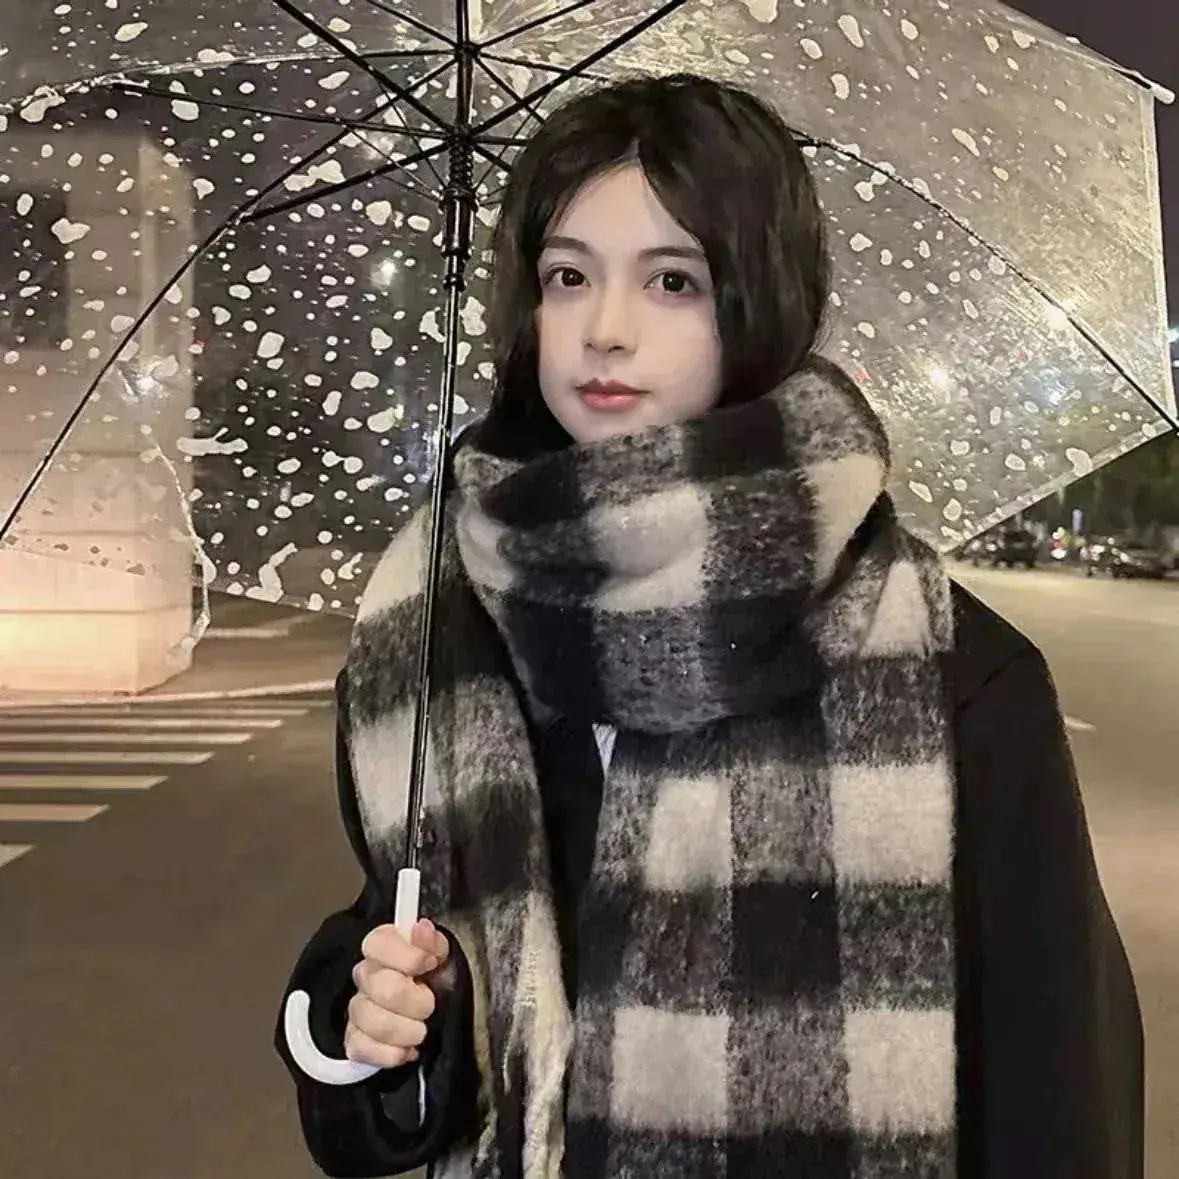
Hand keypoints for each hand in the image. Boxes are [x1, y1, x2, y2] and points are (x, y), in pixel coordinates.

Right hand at [344, 918, 452, 1068]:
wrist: (432, 1017)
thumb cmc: (435, 981)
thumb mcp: (442, 956)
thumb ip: (433, 942)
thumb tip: (422, 928)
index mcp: (383, 949)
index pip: (376, 943)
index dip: (406, 956)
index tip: (429, 964)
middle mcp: (366, 976)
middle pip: (382, 988)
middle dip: (416, 1002)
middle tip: (430, 1005)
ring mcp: (358, 1009)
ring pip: (371, 1022)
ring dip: (406, 1031)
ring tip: (421, 1030)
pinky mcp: (354, 1040)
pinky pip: (361, 1049)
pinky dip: (390, 1054)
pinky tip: (407, 1049)